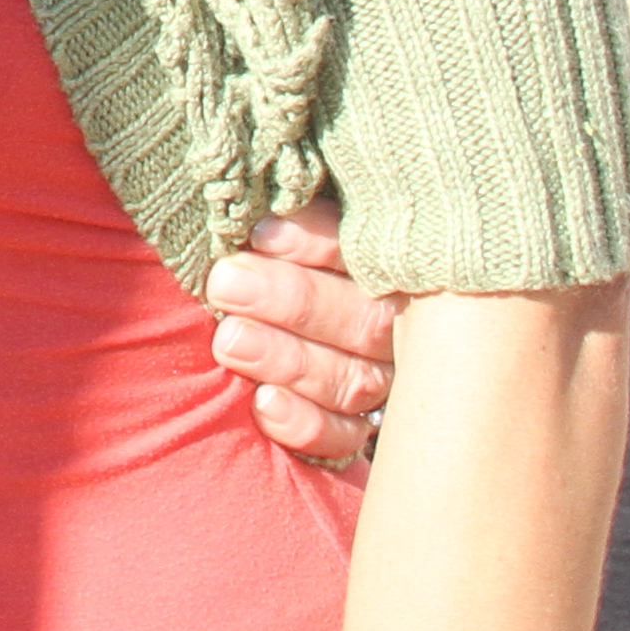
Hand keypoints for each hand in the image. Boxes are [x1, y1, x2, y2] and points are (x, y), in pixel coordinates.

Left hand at [208, 200, 393, 466]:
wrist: (283, 324)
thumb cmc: (274, 255)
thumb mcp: (292, 223)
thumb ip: (289, 206)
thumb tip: (248, 192)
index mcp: (391, 263)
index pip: (367, 253)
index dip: (317, 243)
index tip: (261, 232)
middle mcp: (402, 324)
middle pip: (365, 318)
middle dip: (293, 300)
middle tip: (227, 284)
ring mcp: (388, 380)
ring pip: (353, 378)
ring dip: (288, 359)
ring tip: (229, 340)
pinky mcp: (364, 429)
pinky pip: (345, 438)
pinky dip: (306, 425)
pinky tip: (264, 406)